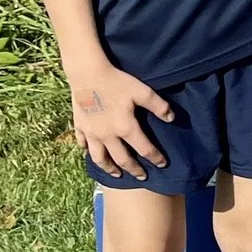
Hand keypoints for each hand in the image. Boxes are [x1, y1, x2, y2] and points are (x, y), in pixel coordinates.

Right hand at [65, 61, 173, 178]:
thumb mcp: (142, 91)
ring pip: (99, 158)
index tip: (162, 164)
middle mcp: (108, 136)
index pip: (144, 149)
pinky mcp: (79, 127)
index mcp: (125, 128)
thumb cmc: (117, 82)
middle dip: (134, 169)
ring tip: (116, 173)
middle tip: (142, 177)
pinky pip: (83, 145)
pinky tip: (91, 153)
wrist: (87, 74)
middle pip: (122, 159)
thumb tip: (171, 119)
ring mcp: (91, 134)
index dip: (155, 158)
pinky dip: (88, 152)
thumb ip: (158, 106)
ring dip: (109, 168)